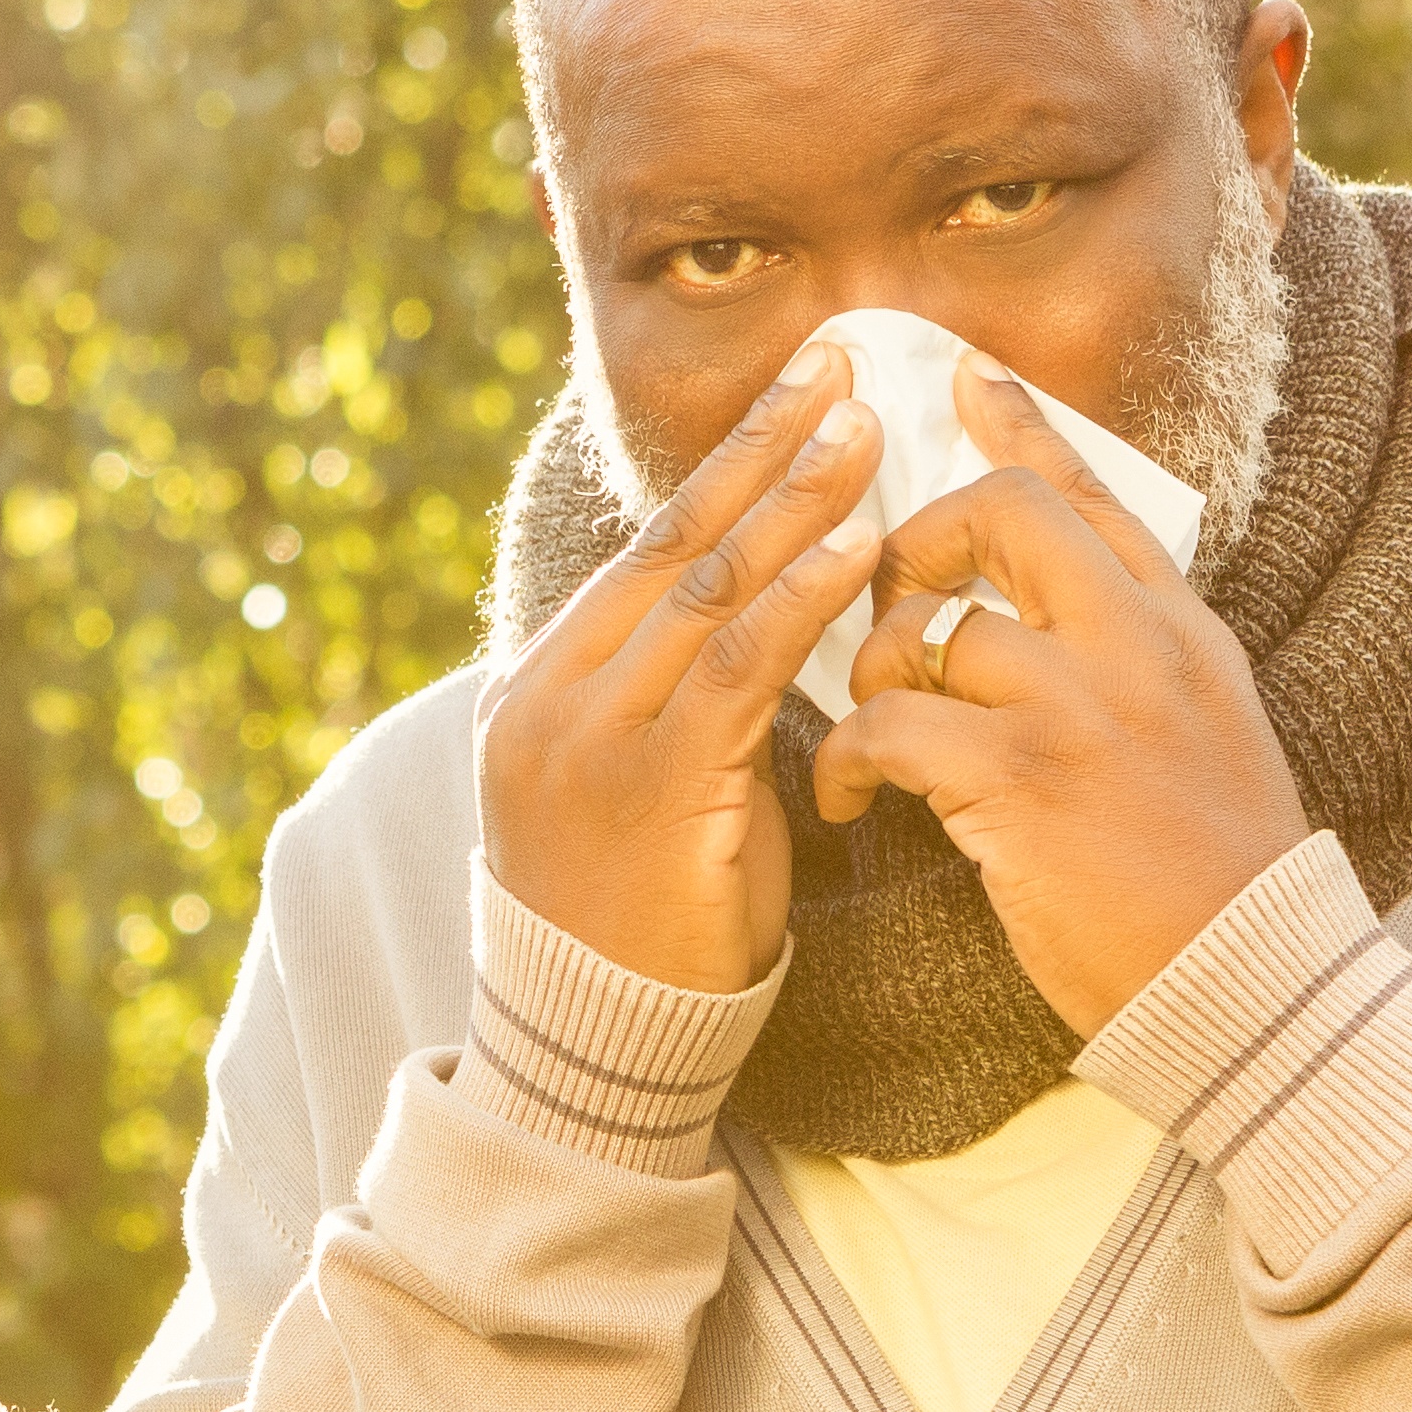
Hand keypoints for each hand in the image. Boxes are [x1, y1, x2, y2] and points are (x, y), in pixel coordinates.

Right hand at [477, 334, 887, 992]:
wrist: (596, 1046)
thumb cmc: (644, 924)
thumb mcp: (648, 787)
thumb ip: (685, 702)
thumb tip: (766, 620)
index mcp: (543, 685)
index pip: (650, 549)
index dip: (732, 462)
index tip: (802, 390)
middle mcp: (552, 694)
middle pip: (674, 543)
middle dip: (765, 446)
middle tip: (844, 366)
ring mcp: (590, 737)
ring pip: (705, 590)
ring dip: (795, 502)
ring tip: (868, 431)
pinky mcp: (646, 786)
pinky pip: (735, 669)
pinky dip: (800, 600)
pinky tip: (859, 550)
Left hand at [815, 349, 1315, 1031]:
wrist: (1252, 985)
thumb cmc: (1212, 886)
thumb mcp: (1201, 737)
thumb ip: (1137, 666)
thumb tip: (1051, 631)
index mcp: (1180, 632)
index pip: (1098, 495)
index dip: (1024, 426)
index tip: (967, 377)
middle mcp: (1135, 646)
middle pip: (1007, 511)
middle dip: (922, 537)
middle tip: (889, 604)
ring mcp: (1081, 706)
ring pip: (933, 624)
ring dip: (871, 671)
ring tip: (869, 733)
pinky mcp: (1022, 779)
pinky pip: (892, 720)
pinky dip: (850, 754)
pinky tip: (853, 798)